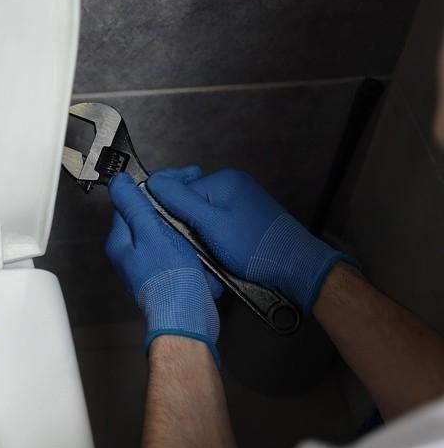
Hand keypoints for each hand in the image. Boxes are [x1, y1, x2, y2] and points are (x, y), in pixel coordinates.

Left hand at [106, 173, 220, 364]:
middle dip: (169, 208)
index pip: (130, 202)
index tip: (176, 182)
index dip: (153, 188)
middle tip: (190, 200)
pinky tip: (200, 244)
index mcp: (120, 241)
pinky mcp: (167, 274)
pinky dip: (190, 245)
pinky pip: (178, 250)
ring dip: (182, 226)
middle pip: (148, 217)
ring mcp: (148, 265)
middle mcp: (130, 253)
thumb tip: (118, 182)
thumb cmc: (169, 278)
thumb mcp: (151, 233)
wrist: (187, 317)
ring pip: (166, 232)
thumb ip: (134, 206)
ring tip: (198, 221)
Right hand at [146, 166, 349, 311]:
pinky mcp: (247, 218)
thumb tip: (151, 181)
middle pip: (191, 205)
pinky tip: (223, 255)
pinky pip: (218, 225)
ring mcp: (242, 202)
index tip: (177, 237)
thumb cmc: (253, 247)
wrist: (295, 267)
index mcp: (223, 180)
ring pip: (203, 218)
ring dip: (202, 238)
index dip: (173, 216)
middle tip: (198, 250)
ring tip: (212, 255)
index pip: (179, 192)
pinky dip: (215, 241)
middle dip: (189, 228)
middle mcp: (233, 185)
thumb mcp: (210, 224)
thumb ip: (180, 201)